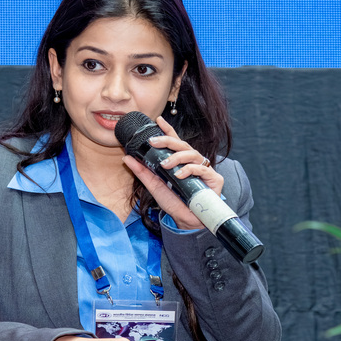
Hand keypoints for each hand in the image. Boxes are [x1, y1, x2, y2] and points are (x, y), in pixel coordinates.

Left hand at [122, 115, 222, 230]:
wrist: (186, 221)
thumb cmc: (174, 203)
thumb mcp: (154, 186)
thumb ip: (142, 172)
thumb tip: (126, 157)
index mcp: (180, 162)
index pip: (174, 142)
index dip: (168, 130)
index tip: (158, 120)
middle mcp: (192, 163)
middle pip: (182, 145)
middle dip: (168, 140)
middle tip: (153, 141)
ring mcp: (204, 169)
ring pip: (192, 153)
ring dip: (177, 157)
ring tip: (165, 165)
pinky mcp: (214, 178)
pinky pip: (202, 168)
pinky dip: (189, 170)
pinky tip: (179, 175)